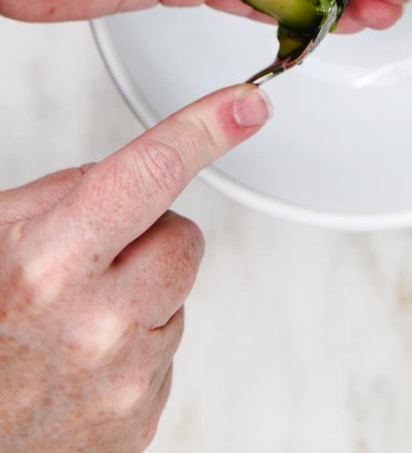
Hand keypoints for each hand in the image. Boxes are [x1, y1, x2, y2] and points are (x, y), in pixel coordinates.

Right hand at [0, 81, 270, 452]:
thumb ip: (69, 192)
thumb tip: (144, 169)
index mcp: (50, 268)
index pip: (150, 174)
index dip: (204, 130)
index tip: (247, 105)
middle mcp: (96, 327)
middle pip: (181, 236)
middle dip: (147, 234)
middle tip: (89, 261)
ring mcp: (123, 381)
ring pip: (178, 293)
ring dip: (140, 295)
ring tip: (73, 321)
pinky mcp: (139, 420)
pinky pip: (168, 349)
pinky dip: (136, 346)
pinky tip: (82, 360)